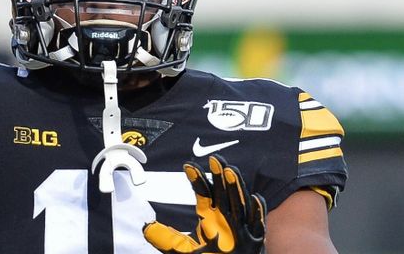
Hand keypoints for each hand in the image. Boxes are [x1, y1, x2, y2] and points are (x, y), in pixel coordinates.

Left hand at [143, 155, 265, 253]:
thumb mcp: (183, 250)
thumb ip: (167, 238)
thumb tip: (145, 228)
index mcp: (210, 218)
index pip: (204, 194)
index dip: (197, 179)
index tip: (188, 165)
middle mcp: (226, 219)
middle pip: (223, 193)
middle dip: (219, 176)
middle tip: (215, 158)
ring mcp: (241, 229)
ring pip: (240, 204)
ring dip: (236, 188)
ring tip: (230, 171)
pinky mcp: (255, 241)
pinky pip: (259, 225)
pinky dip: (258, 212)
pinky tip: (255, 197)